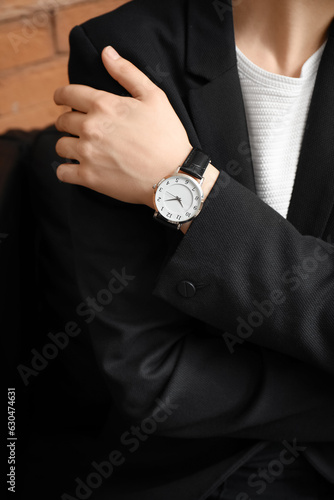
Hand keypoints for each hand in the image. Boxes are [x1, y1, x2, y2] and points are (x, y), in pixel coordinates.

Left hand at [54, 46, 191, 208]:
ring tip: (81, 150)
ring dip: (68, 146)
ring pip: (60, 146)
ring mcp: (88, 153)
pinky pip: (62, 172)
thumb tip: (106, 53)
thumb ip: (127, 73)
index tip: (61, 100)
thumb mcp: (154, 97)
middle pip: (62, 121)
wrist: (172, 175)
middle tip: (79, 129)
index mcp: (104, 105)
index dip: (61, 96)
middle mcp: (91, 127)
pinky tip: (77, 169)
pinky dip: (66, 171)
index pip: (67, 94)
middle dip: (68, 123)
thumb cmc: (167, 136)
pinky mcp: (89, 177)